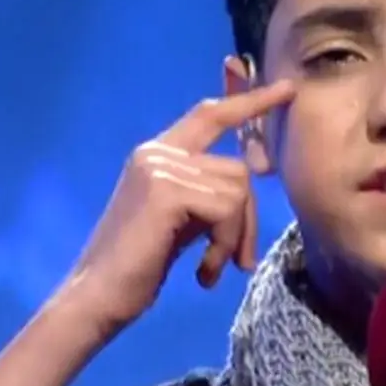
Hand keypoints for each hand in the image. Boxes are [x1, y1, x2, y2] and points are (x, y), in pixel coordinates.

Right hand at [59, 79, 294, 336]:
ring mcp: (160, 167)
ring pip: (237, 189)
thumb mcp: (183, 218)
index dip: (249, 101)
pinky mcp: (166, 191)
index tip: (287, 89)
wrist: (97, 296)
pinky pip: (227, 209)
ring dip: (234, 238)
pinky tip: (204, 274)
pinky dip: (224, 246)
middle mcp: (157, 151)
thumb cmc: (139, 265)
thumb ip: (210, 189)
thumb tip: (255, 170)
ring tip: (211, 269)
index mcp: (158, 152)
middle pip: (237, 168)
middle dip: (248, 217)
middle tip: (241, 259)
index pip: (211, 114)